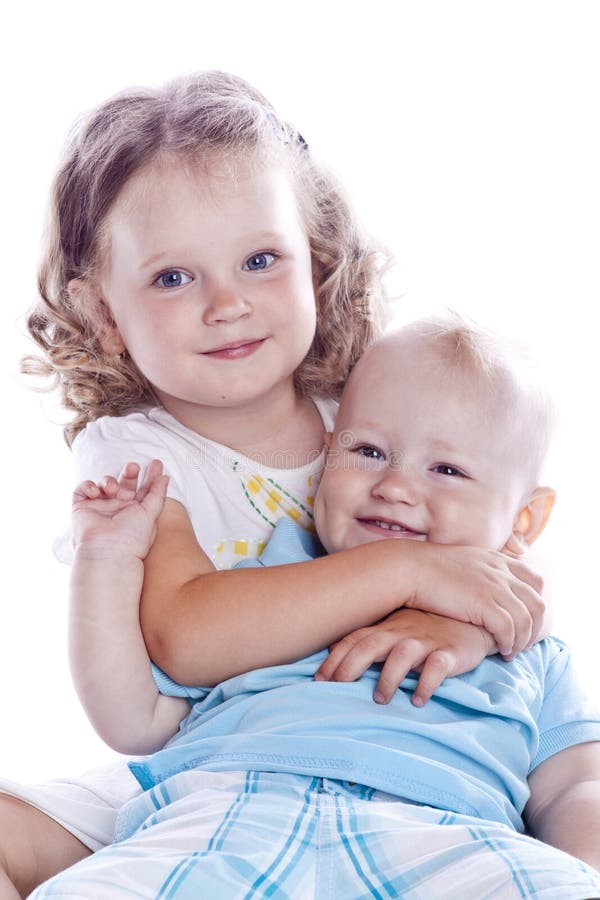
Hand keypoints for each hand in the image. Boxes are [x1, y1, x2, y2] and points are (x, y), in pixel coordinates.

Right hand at [72, 460, 167, 559]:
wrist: (108, 552)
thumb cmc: (132, 537)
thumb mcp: (151, 513)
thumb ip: (157, 494)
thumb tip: (165, 477)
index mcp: (136, 510)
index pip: (144, 489)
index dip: (151, 476)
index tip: (157, 463)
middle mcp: (118, 508)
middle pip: (124, 482)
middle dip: (129, 472)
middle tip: (133, 467)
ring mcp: (100, 507)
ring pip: (104, 483)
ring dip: (108, 480)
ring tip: (111, 489)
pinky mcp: (82, 508)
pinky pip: (82, 489)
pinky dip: (88, 485)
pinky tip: (96, 492)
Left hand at [315, 608, 495, 705]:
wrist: (472, 617)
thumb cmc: (428, 626)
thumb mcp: (396, 628)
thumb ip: (368, 638)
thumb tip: (331, 649)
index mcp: (387, 627)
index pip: (354, 640)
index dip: (334, 660)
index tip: (318, 681)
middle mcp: (403, 631)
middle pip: (370, 645)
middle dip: (350, 667)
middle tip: (337, 690)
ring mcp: (427, 640)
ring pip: (401, 655)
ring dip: (388, 678)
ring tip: (381, 700)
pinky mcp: (451, 652)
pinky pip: (437, 667)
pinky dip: (426, 683)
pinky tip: (418, 700)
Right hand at [405, 542, 543, 656]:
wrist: (410, 569)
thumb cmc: (429, 569)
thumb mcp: (464, 562)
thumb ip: (481, 571)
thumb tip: (485, 586)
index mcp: (498, 560)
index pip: (535, 580)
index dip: (536, 602)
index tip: (527, 619)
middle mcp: (502, 572)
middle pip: (537, 603)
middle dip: (536, 627)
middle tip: (524, 643)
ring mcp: (495, 587)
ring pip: (526, 620)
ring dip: (523, 641)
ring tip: (511, 652)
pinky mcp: (484, 604)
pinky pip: (509, 629)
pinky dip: (509, 643)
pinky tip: (500, 650)